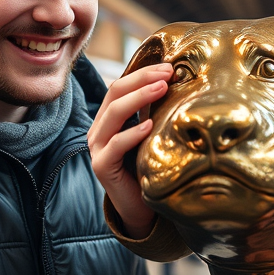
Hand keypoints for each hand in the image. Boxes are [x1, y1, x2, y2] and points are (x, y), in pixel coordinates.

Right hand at [87, 63, 172, 237]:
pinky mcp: (101, 166)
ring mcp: (97, 148)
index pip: (121, 86)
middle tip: (167, 73)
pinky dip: (132, 133)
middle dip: (142, 79)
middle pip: (116, 93)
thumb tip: (176, 83)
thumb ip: (154, 112)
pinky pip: (115, 145)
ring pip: (114, 113)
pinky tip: (149, 126)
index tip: (169, 67)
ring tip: (162, 89)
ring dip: (139, 98)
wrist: (140, 207)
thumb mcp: (151, 134)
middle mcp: (98, 129)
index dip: (143, 73)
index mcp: (108, 118)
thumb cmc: (147, 167)